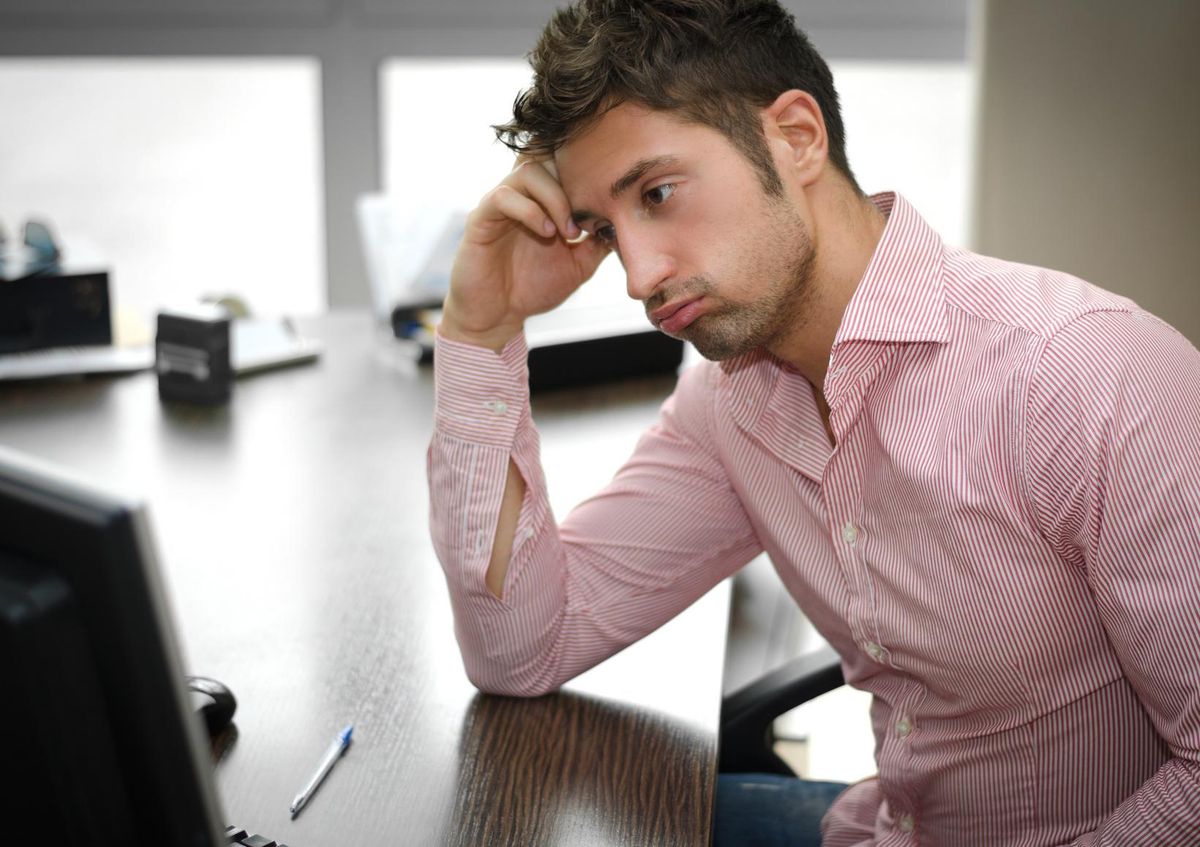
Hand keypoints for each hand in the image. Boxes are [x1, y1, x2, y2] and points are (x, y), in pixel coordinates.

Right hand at [440, 158, 610, 350]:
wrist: (497, 315)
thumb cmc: (533, 288)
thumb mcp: (579, 265)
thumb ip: (599, 242)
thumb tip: (628, 223)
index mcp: (543, 199)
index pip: (563, 162)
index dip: (586, 173)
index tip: (604, 203)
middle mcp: (521, 194)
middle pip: (547, 154)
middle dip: (574, 182)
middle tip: (584, 221)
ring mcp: (500, 203)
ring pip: (528, 170)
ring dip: (555, 199)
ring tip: (567, 233)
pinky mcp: (481, 218)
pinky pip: (503, 196)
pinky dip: (530, 211)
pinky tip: (546, 233)